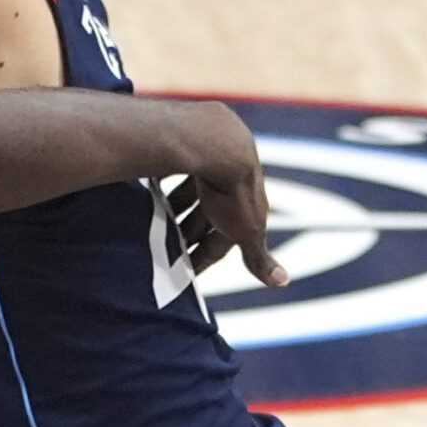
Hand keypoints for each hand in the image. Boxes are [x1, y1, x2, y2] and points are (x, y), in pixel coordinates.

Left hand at [162, 103, 286, 287]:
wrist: (215, 144)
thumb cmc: (233, 192)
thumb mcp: (246, 231)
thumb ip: (258, 256)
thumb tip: (283, 281)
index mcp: (243, 201)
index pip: (224, 234)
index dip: (206, 254)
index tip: (185, 271)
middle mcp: (227, 180)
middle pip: (204, 212)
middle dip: (187, 232)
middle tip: (163, 251)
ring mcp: (205, 162)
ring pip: (186, 193)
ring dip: (171, 210)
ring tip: (151, 227)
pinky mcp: (184, 147)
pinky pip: (167, 171)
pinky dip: (157, 184)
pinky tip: (143, 193)